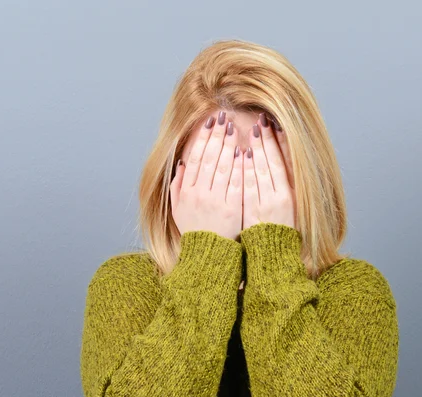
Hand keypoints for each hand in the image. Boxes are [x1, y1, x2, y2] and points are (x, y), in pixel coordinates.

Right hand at [170, 112, 242, 241]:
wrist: (208, 255)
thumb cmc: (195, 231)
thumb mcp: (178, 210)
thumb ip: (177, 187)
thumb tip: (182, 164)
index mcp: (187, 192)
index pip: (195, 159)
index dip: (202, 139)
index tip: (209, 123)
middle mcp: (200, 194)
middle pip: (209, 158)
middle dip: (216, 136)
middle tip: (224, 117)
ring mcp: (216, 201)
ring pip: (222, 167)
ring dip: (228, 145)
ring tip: (234, 128)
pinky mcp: (232, 209)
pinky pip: (236, 183)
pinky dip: (239, 167)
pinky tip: (244, 152)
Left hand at [242, 113, 295, 230]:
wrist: (273, 257)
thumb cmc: (280, 233)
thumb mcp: (289, 209)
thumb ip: (284, 187)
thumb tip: (278, 162)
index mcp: (290, 196)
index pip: (284, 164)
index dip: (279, 144)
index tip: (274, 126)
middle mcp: (279, 198)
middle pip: (272, 163)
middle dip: (266, 140)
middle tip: (261, 120)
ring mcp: (265, 205)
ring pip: (260, 172)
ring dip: (256, 149)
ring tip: (251, 130)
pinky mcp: (251, 212)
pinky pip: (247, 187)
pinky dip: (245, 170)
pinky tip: (242, 155)